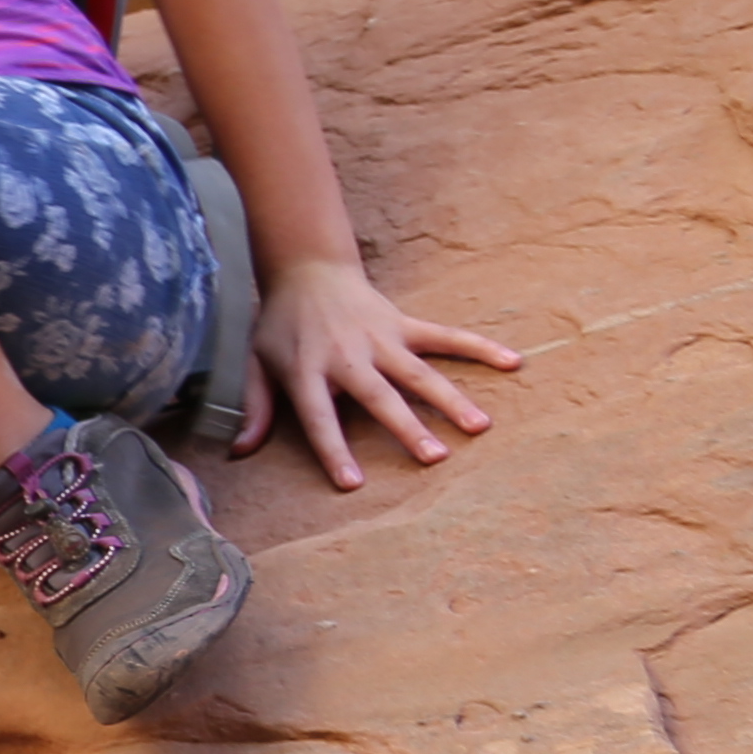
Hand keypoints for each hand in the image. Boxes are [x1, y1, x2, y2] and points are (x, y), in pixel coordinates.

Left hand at [239, 257, 519, 490]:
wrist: (306, 270)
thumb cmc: (280, 325)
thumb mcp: (257, 363)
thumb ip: (256, 408)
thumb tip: (240, 453)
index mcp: (307, 371)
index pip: (319, 418)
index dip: (334, 450)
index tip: (353, 483)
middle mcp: (348, 356)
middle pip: (380, 396)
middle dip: (407, 427)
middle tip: (435, 458)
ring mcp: (380, 338)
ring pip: (419, 371)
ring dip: (450, 398)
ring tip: (479, 426)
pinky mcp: (404, 323)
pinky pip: (446, 336)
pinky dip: (479, 347)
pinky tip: (512, 362)